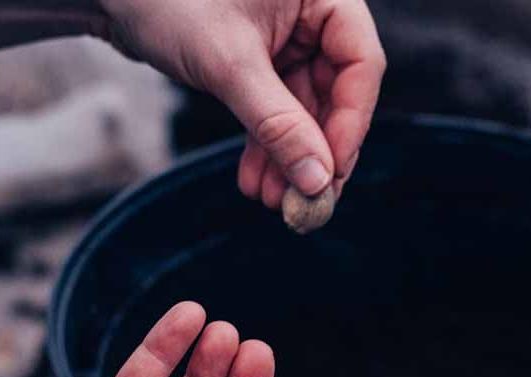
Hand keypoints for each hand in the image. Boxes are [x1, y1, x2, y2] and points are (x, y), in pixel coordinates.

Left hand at [104, 0, 385, 207]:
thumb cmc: (168, 0)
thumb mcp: (229, 64)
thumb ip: (277, 122)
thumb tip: (318, 181)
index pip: (361, 64)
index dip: (351, 124)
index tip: (331, 174)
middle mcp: (311, 13)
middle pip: (335, 94)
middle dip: (314, 152)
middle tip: (304, 203)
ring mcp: (286, 38)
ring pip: (303, 109)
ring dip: (288, 158)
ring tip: (271, 201)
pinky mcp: (259, 60)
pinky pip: (274, 109)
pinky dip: (264, 145)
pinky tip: (254, 181)